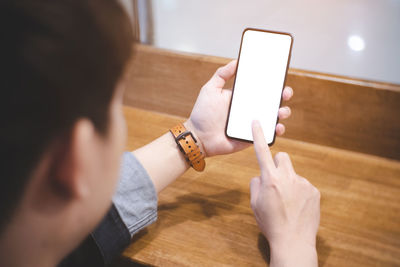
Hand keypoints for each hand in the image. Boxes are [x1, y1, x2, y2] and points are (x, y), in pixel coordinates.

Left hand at [186, 60, 292, 156]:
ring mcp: (252, 124)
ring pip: (274, 117)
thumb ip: (222, 74)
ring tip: (281, 111)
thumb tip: (236, 61)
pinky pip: (268, 134)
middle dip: (283, 95)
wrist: (198, 137)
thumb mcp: (210, 89)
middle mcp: (250, 109)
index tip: (280, 76)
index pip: (261, 87)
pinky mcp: (252, 137)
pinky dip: (276, 131)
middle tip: (285, 93)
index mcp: (242, 97)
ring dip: (283, 112)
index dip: (273, 82)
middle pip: (272, 101)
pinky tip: (277, 127)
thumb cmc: (202, 113)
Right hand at [250, 121, 319, 265]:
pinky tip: (297, 206)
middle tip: (275, 180)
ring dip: (289, 181)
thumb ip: (256, 184)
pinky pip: (304, 184)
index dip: (258, 135)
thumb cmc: (270, 223)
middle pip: (282, 157)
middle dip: (277, 165)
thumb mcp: (255, 204)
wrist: (293, 241)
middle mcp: (287, 177)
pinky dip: (300, 192)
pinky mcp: (314, 191)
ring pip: (293, 173)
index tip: (257, 122)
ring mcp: (303, 183)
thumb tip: (261, 176)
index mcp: (270, 179)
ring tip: (288, 201)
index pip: (262, 152)